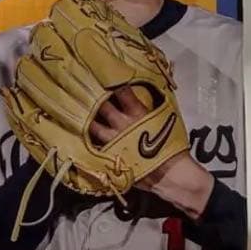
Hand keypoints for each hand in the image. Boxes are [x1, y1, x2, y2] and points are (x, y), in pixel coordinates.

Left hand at [89, 86, 213, 220]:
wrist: (170, 175)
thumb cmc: (171, 146)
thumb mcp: (165, 120)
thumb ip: (152, 106)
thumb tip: (143, 93)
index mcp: (137, 112)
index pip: (121, 91)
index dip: (112, 81)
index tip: (104, 74)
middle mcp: (122, 124)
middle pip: (102, 105)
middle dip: (94, 96)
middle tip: (85, 88)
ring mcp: (114, 141)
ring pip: (93, 126)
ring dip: (87, 119)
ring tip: (78, 111)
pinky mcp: (110, 156)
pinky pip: (94, 146)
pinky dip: (88, 140)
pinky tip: (81, 135)